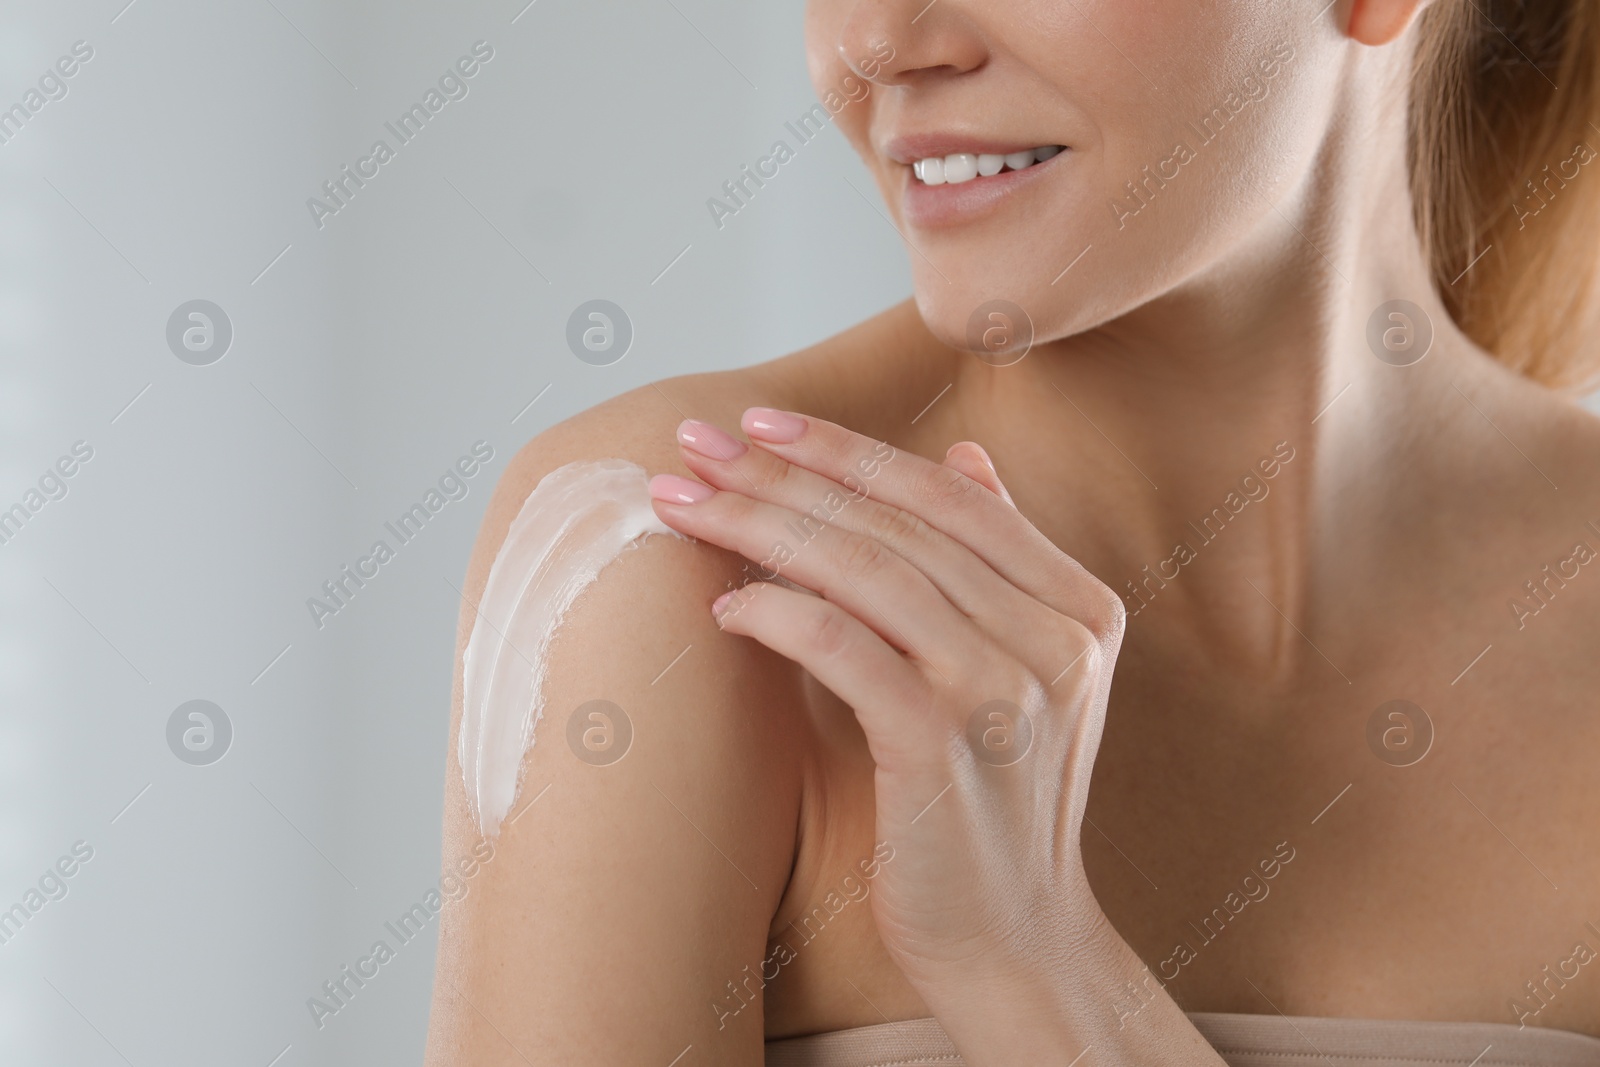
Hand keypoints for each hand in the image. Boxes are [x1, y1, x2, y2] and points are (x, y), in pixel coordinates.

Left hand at [647, 407, 1131, 1033]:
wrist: (1013, 938)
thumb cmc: (994, 803)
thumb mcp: (1023, 673)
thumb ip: (1002, 564)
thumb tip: (967, 456)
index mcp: (1077, 607)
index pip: (946, 495)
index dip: (847, 449)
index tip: (759, 422)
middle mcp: (1054, 637)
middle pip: (896, 523)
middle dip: (782, 476)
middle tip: (693, 442)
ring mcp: (1004, 689)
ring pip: (865, 570)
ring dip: (760, 527)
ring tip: (683, 504)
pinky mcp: (946, 745)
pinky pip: (844, 647)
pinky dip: (778, 613)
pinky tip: (726, 605)